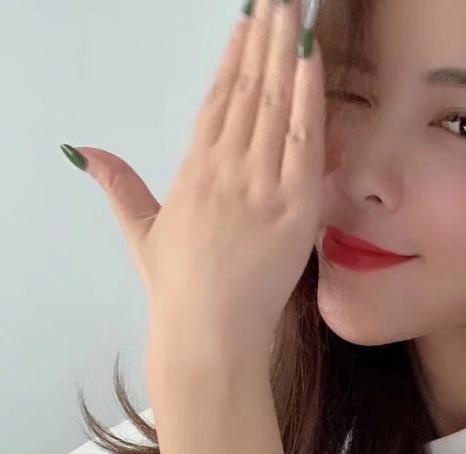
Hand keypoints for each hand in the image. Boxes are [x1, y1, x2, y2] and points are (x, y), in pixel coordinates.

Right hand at [63, 0, 324, 371]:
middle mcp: (226, 170)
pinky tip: (312, 61)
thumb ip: (120, 188)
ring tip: (298, 12)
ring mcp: (261, 186)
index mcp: (193, 172)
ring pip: (275, 105)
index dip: (237, 57)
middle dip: (266, 40)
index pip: (219, 100)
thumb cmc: (180, 293)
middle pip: (249, 91)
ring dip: (288, 53)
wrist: (208, 338)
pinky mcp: (293, 207)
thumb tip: (82, 150)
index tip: (250, 23)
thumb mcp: (144, 235)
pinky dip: (308, 97)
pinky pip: (302, 140)